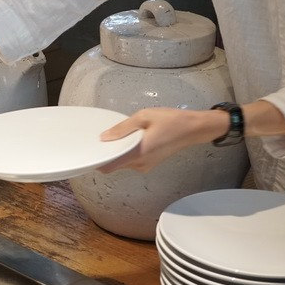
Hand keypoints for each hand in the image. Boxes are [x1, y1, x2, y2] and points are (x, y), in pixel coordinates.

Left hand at [97, 107, 228, 172]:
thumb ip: (123, 128)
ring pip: (123, 163)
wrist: (194, 128)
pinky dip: (126, 152)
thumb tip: (103, 138)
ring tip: (114, 135)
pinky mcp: (150, 163)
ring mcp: (145, 166)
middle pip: (114, 165)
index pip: (109, 167)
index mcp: (137, 154)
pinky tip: (128, 139)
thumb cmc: (170, 120)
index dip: (97, 161)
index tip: (91, 150)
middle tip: (100, 138)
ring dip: (117, 152)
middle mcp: (140, 164)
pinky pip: (132, 160)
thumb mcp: (144, 117)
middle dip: (106, 154)